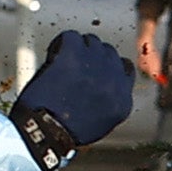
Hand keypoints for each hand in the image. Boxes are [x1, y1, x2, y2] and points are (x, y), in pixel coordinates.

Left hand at [15, 32, 140, 163]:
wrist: (46, 132)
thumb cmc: (66, 133)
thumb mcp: (102, 122)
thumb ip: (109, 100)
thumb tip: (103, 87)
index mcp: (122, 97)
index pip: (125, 69)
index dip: (109, 67)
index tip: (98, 69)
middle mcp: (113, 77)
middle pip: (108, 52)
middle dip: (93, 56)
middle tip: (76, 66)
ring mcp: (94, 63)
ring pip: (91, 41)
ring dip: (78, 49)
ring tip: (64, 63)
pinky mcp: (74, 54)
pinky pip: (70, 37)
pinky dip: (61, 43)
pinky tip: (55, 55)